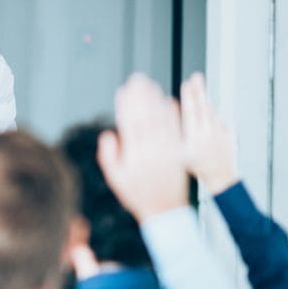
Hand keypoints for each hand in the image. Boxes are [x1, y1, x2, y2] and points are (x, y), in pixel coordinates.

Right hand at [97, 74, 187, 221]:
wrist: (164, 210)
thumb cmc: (137, 194)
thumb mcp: (115, 179)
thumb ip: (109, 156)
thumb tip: (108, 134)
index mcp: (133, 156)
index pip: (128, 124)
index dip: (126, 106)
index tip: (123, 90)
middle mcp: (151, 151)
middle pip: (145, 118)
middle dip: (141, 96)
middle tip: (138, 79)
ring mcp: (166, 151)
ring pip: (161, 121)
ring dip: (156, 101)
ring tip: (152, 85)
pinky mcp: (179, 153)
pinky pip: (176, 130)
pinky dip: (173, 115)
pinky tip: (169, 102)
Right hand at [181, 72, 238, 193]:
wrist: (221, 179)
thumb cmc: (196, 170)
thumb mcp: (179, 155)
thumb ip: (174, 135)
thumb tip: (169, 116)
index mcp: (194, 140)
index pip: (191, 113)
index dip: (188, 98)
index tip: (186, 84)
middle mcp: (208, 134)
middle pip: (203, 108)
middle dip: (199, 91)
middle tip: (196, 77)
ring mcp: (220, 134)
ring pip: (212, 113)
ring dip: (205, 99)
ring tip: (199, 86)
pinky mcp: (229, 135)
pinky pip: (220, 122)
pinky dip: (213, 115)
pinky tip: (208, 110)